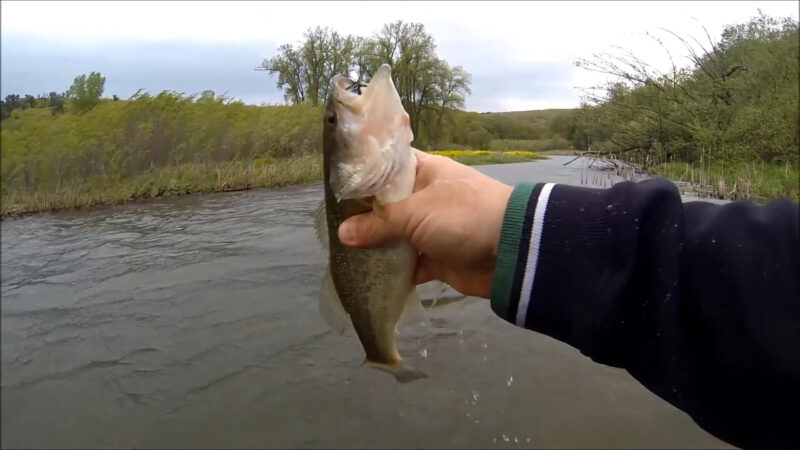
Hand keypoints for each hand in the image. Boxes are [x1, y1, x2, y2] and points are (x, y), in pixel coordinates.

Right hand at [338, 149, 512, 297]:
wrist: (511, 252)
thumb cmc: (462, 216)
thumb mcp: (415, 213)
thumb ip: (377, 223)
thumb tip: (342, 233)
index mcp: (425, 171)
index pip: (387, 166)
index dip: (363, 174)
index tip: (335, 186)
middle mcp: (426, 197)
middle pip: (387, 205)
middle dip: (363, 217)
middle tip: (331, 226)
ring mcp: (432, 228)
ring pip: (396, 236)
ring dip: (376, 246)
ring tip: (343, 253)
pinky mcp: (438, 257)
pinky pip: (409, 263)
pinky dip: (394, 270)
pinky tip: (369, 276)